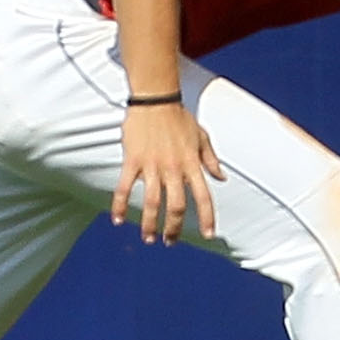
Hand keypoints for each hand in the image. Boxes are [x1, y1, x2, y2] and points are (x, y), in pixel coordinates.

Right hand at [111, 99, 224, 244]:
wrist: (155, 99)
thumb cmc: (179, 117)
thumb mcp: (201, 136)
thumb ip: (210, 159)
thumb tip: (221, 177)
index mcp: (192, 164)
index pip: (204, 196)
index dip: (207, 217)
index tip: (208, 235)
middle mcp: (174, 168)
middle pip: (176, 206)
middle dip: (173, 228)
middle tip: (169, 241)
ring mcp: (152, 165)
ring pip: (151, 203)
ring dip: (149, 224)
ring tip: (148, 238)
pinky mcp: (133, 160)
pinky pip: (124, 187)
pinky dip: (120, 205)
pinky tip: (117, 220)